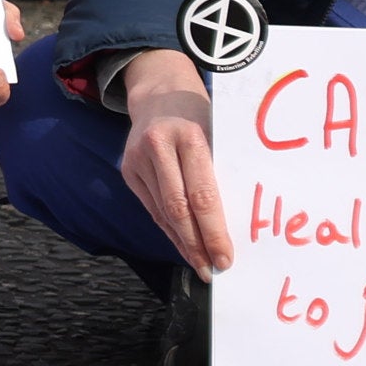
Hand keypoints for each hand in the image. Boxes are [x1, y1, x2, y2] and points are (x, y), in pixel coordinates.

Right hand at [110, 50, 236, 278]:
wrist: (160, 95)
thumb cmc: (201, 118)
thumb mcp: (218, 135)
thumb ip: (221, 172)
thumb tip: (236, 225)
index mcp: (189, 136)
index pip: (202, 194)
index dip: (214, 231)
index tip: (226, 258)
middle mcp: (158, 147)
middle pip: (178, 207)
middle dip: (196, 244)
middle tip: (211, 270)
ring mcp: (137, 158)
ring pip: (162, 211)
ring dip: (182, 242)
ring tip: (199, 265)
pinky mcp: (128, 169)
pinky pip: (152, 207)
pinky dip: (169, 229)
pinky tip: (183, 245)